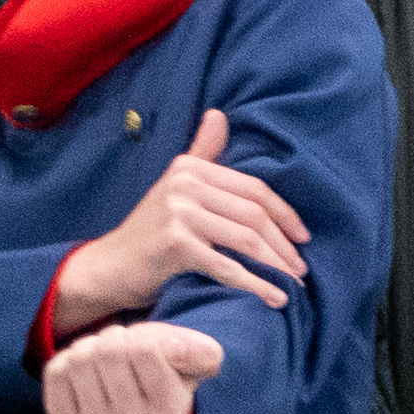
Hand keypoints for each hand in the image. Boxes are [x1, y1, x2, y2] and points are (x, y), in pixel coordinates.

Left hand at [42, 319, 225, 413]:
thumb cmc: (165, 365)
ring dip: (90, 348)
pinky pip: (55, 374)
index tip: (149, 350)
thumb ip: (201, 352)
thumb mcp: (195, 353)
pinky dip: (65, 363)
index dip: (143, 337)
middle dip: (115, 339)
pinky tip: (84, 375)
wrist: (134, 393)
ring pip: (80, 360)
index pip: (143, 350)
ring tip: (104, 361)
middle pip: (109, 353)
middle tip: (123, 351)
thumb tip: (176, 350)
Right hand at [49, 116, 309, 325]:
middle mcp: (185, 184)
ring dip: (277, 266)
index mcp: (191, 167)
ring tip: (294, 285)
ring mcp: (179, 213)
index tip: (304, 238)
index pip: (253, 189)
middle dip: (284, 245)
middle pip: (254, 214)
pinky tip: (275, 299)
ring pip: (246, 240)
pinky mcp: (175, 244)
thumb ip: (201, 153)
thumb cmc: (150, 232)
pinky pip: (228, 267)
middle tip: (302, 269)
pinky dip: (256, 285)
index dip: (285, 214)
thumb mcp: (176, 187)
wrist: (109, 266)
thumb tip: (218, 114)